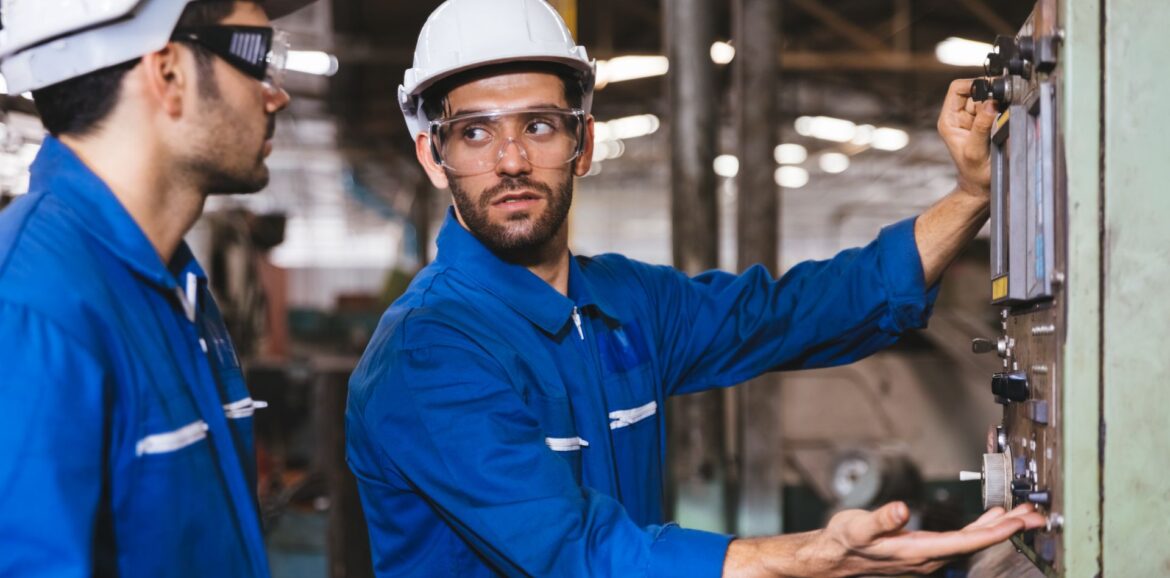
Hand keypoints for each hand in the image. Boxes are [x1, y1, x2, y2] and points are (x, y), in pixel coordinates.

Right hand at [807, 501, 1045, 576]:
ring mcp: (930, 554)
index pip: (966, 542)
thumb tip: (901, 510)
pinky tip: (991, 517)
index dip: (994, 531)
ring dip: (998, 527)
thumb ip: (882, 519)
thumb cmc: (846, 541)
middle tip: (1036, 516)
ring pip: (973, 541)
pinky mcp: (927, 549)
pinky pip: (962, 539)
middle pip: (977, 543)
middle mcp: (929, 556)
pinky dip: (980, 526)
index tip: (1018, 522)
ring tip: (1022, 515)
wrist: (834, 556)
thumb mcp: (859, 527)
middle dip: (1008, 529)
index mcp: (919, 551)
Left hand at [938, 78, 997, 198]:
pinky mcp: (987, 123)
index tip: (991, 91)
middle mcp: (960, 117)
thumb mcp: (976, 150)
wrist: (982, 186)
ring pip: (988, 97)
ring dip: (998, 103)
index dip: (974, 84)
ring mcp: (974, 119)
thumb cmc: (975, 173)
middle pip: (976, 90)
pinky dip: (1004, 110)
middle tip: (1001, 106)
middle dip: (990, 95)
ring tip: (1002, 120)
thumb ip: (981, 127)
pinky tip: (1005, 123)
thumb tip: (991, 104)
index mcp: (949, 120)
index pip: (958, 88)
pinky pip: (997, 108)